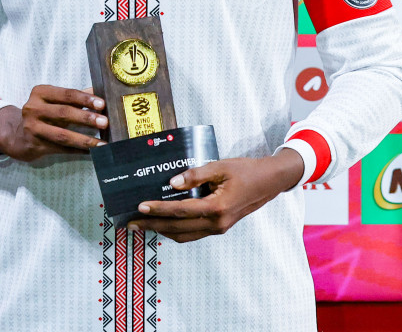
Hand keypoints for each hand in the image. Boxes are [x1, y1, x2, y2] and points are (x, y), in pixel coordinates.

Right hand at [0, 85, 107, 161]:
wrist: (17, 135)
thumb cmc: (42, 114)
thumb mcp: (53, 100)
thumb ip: (75, 96)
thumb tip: (100, 92)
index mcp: (40, 93)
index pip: (66, 94)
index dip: (84, 99)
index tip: (102, 104)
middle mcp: (33, 109)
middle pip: (64, 113)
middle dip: (86, 118)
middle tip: (105, 122)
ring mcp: (33, 128)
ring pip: (62, 135)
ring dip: (84, 139)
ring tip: (101, 143)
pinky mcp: (35, 145)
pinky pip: (61, 149)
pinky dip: (78, 151)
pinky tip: (92, 152)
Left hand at [127, 151, 305, 242]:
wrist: (269, 182)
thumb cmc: (247, 171)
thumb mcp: (221, 166)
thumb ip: (196, 174)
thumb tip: (172, 182)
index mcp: (216, 208)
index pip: (179, 211)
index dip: (158, 210)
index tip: (139, 208)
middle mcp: (216, 223)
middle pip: (177, 228)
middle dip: (152, 226)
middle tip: (131, 223)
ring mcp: (218, 228)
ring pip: (184, 235)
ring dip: (162, 230)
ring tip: (143, 224)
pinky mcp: (219, 227)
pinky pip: (193, 233)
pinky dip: (176, 230)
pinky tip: (165, 222)